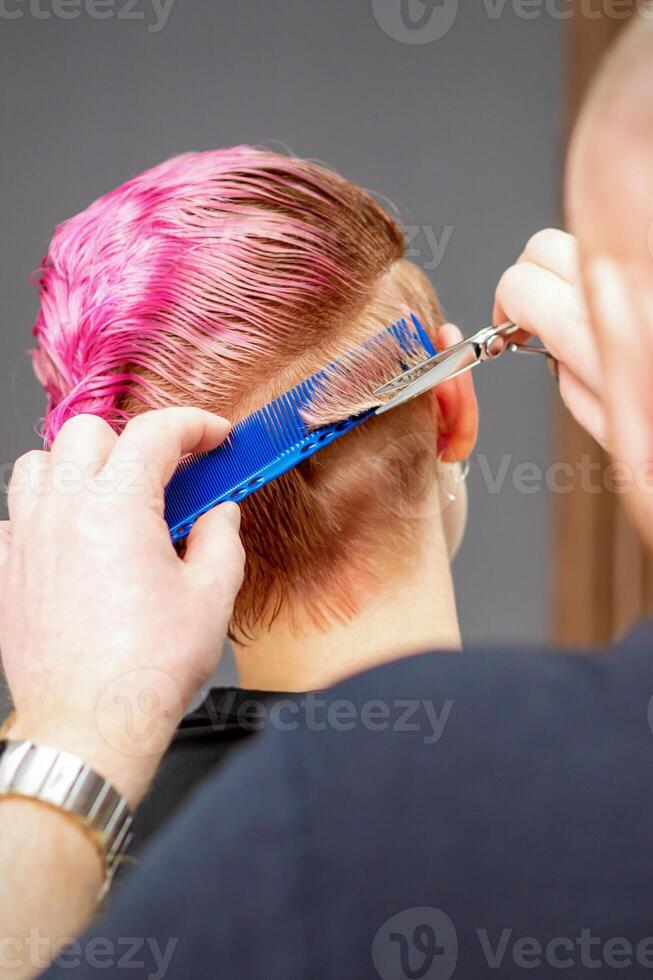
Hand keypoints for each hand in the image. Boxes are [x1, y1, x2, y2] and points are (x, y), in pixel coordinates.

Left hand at [0, 409, 244, 806]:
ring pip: (39, 463)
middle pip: (89, 432)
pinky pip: (14, 515)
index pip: (155, 432)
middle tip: (168, 472)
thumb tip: (221, 513)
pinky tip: (73, 537)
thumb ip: (221, 538)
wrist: (91, 723)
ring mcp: (28, 539)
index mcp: (118, 507)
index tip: (213, 437)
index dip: (194, 424)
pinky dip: (43, 510)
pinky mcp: (8, 571)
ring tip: (113, 495)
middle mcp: (64, 511)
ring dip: (80, 465)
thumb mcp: (211, 597)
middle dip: (134, 440)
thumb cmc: (148, 668)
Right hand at [494, 229, 609, 448]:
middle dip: (529, 279)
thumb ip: (570, 379)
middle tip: (539, 315)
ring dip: (571, 273)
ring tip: (583, 311)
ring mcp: (647, 264)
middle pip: (542, 246)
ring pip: (583, 242)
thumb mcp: (611, 422)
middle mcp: (621, 282)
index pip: (517, 286)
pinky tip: (622, 306)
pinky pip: (622, 250)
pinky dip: (608, 272)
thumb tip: (553, 349)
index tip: (511, 330)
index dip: (505, 310)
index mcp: (594, 328)